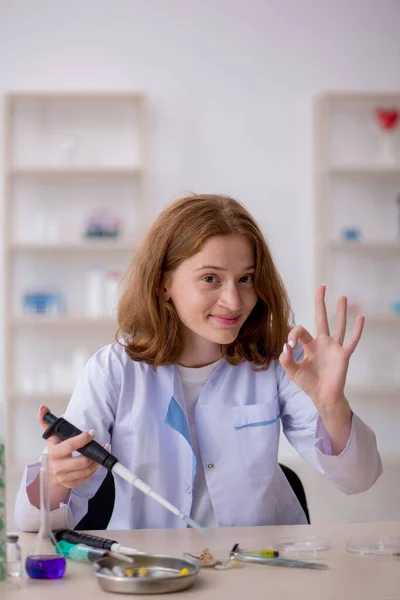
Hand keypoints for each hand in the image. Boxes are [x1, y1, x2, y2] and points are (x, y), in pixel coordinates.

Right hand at [38, 405, 100, 489]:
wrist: (50, 471)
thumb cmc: (55, 450)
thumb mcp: (50, 436)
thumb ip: (46, 421)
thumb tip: (42, 408)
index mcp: (54, 452)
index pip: (70, 445)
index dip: (83, 439)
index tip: (92, 432)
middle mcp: (58, 466)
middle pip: (82, 461)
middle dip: (95, 452)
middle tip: (104, 444)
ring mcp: (65, 477)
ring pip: (87, 469)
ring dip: (97, 460)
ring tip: (102, 451)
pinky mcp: (71, 484)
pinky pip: (87, 477)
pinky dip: (94, 469)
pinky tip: (96, 462)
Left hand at [279, 285, 363, 413]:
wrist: (323, 397)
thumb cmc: (309, 383)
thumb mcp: (292, 372)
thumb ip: (286, 360)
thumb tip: (285, 347)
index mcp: (310, 345)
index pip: (300, 331)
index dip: (292, 335)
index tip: (290, 346)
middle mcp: (322, 343)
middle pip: (321, 318)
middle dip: (320, 303)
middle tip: (321, 287)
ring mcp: (334, 348)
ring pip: (338, 326)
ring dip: (341, 311)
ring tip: (342, 297)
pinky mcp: (343, 355)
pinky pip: (352, 341)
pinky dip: (357, 330)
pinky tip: (361, 318)